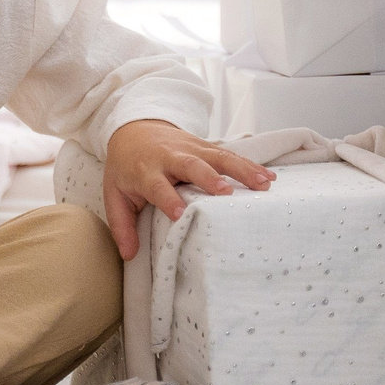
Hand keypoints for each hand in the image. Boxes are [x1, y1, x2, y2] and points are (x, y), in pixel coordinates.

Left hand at [101, 119, 274, 259]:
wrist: (134, 129)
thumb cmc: (127, 169)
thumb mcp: (115, 194)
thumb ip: (121, 225)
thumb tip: (130, 255)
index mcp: (145, 171)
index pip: (157, 186)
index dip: (168, 199)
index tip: (180, 215)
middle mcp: (169, 157)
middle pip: (190, 165)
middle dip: (208, 178)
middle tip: (225, 192)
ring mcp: (190, 149)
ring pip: (217, 157)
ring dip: (240, 169)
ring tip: (263, 184)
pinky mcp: (205, 146)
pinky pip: (230, 154)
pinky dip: (250, 164)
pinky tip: (270, 177)